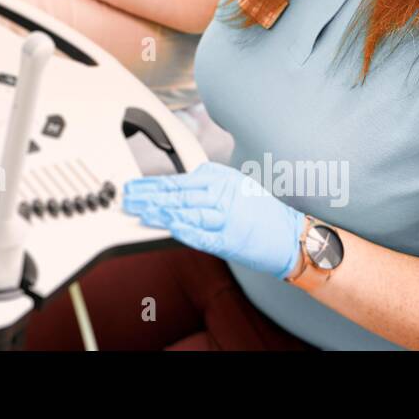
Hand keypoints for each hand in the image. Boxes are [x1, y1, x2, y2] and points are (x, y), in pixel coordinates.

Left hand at [123, 161, 306, 278]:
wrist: (291, 236)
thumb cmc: (263, 213)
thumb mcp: (235, 186)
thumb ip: (206, 186)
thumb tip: (173, 190)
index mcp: (221, 178)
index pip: (178, 180)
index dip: (152, 184)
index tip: (135, 186)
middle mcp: (222, 194)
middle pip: (177, 193)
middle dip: (148, 196)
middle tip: (127, 198)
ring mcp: (226, 217)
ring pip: (186, 211)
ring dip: (159, 212)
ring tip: (139, 211)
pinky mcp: (229, 240)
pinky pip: (201, 234)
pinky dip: (183, 230)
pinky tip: (167, 227)